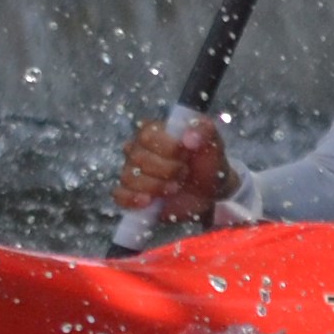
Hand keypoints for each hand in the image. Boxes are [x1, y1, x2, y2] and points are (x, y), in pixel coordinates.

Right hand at [114, 116, 229, 221]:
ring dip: (155, 186)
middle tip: (184, 174)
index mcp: (154, 131)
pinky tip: (148, 202)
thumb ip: (205, 131)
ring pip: (129, 177)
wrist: (210, 189)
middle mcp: (138, 149)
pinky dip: (132, 199)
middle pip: (138, 158)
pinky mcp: (132, 194)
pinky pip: (120, 195)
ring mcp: (133, 171)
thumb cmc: (207, 161)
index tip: (186, 154)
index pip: (148, 135)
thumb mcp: (213, 142)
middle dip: (166, 170)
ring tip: (174, 188)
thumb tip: (189, 138)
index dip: (167, 148)